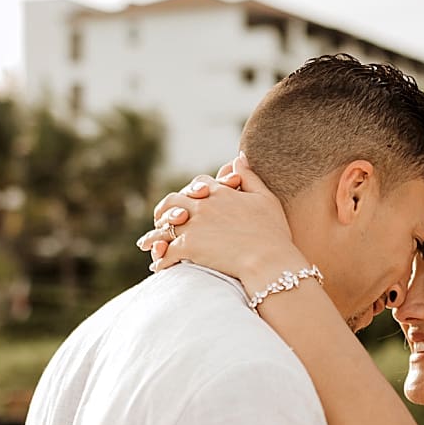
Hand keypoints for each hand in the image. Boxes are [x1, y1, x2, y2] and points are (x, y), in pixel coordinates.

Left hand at [136, 155, 299, 286]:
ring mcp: (193, 226)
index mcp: (220, 192)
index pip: (198, 183)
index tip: (190, 198)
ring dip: (154, 234)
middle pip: (173, 201)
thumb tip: (238, 157)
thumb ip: (249, 177)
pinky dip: (160, 260)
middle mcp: (202, 205)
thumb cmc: (273, 232)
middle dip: (165, 209)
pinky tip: (158, 267)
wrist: (268, 260)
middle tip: (161, 219)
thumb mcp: (266, 198)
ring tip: (149, 243)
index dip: (192, 190)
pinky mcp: (187, 247)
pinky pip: (166, 253)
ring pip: (163, 226)